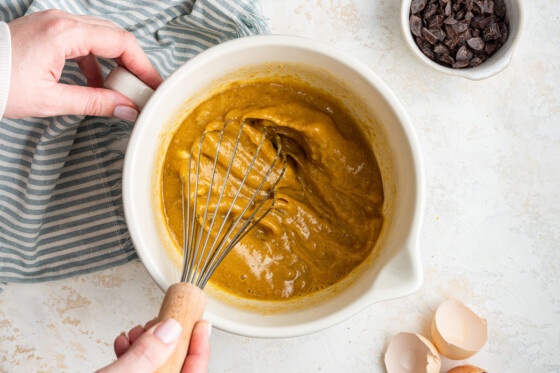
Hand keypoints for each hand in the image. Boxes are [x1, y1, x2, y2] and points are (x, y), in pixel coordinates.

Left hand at [5, 9, 162, 119]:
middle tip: (143, 87)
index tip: (154, 84)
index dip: (144, 65)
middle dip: (134, 62)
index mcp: (64, 33)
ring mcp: (53, 22)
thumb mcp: (50, 100)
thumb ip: (94, 103)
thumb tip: (126, 110)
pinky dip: (96, 60)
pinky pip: (84, 39)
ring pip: (101, 36)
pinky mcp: (48, 30)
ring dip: (116, 61)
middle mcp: (61, 21)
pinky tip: (95, 82)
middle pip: (116, 35)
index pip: (121, 42)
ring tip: (120, 89)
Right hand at [97, 318, 210, 372]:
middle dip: (169, 342)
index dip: (201, 349)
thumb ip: (145, 356)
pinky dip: (131, 356)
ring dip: (148, 346)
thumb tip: (171, 331)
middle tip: (162, 322)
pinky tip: (122, 345)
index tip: (202, 325)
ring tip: (136, 333)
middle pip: (173, 368)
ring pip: (155, 369)